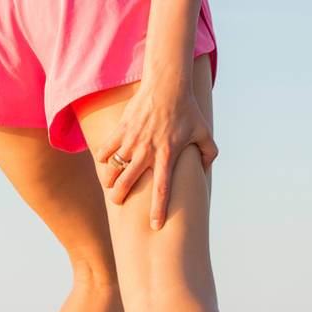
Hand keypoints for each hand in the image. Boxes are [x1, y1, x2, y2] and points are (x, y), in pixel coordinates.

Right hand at [94, 81, 217, 229]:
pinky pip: (105, 151)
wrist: (168, 85)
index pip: (162, 190)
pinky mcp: (121, 130)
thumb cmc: (188, 109)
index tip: (155, 226)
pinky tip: (105, 162)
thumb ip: (209, 152)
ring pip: (112, 169)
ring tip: (109, 185)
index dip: (158, 210)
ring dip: (108, 180)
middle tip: (117, 202)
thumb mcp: (204, 131)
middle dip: (119, 198)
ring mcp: (132, 141)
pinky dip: (103, 159)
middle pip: (128, 183)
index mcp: (168, 156)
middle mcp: (147, 152)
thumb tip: (207, 167)